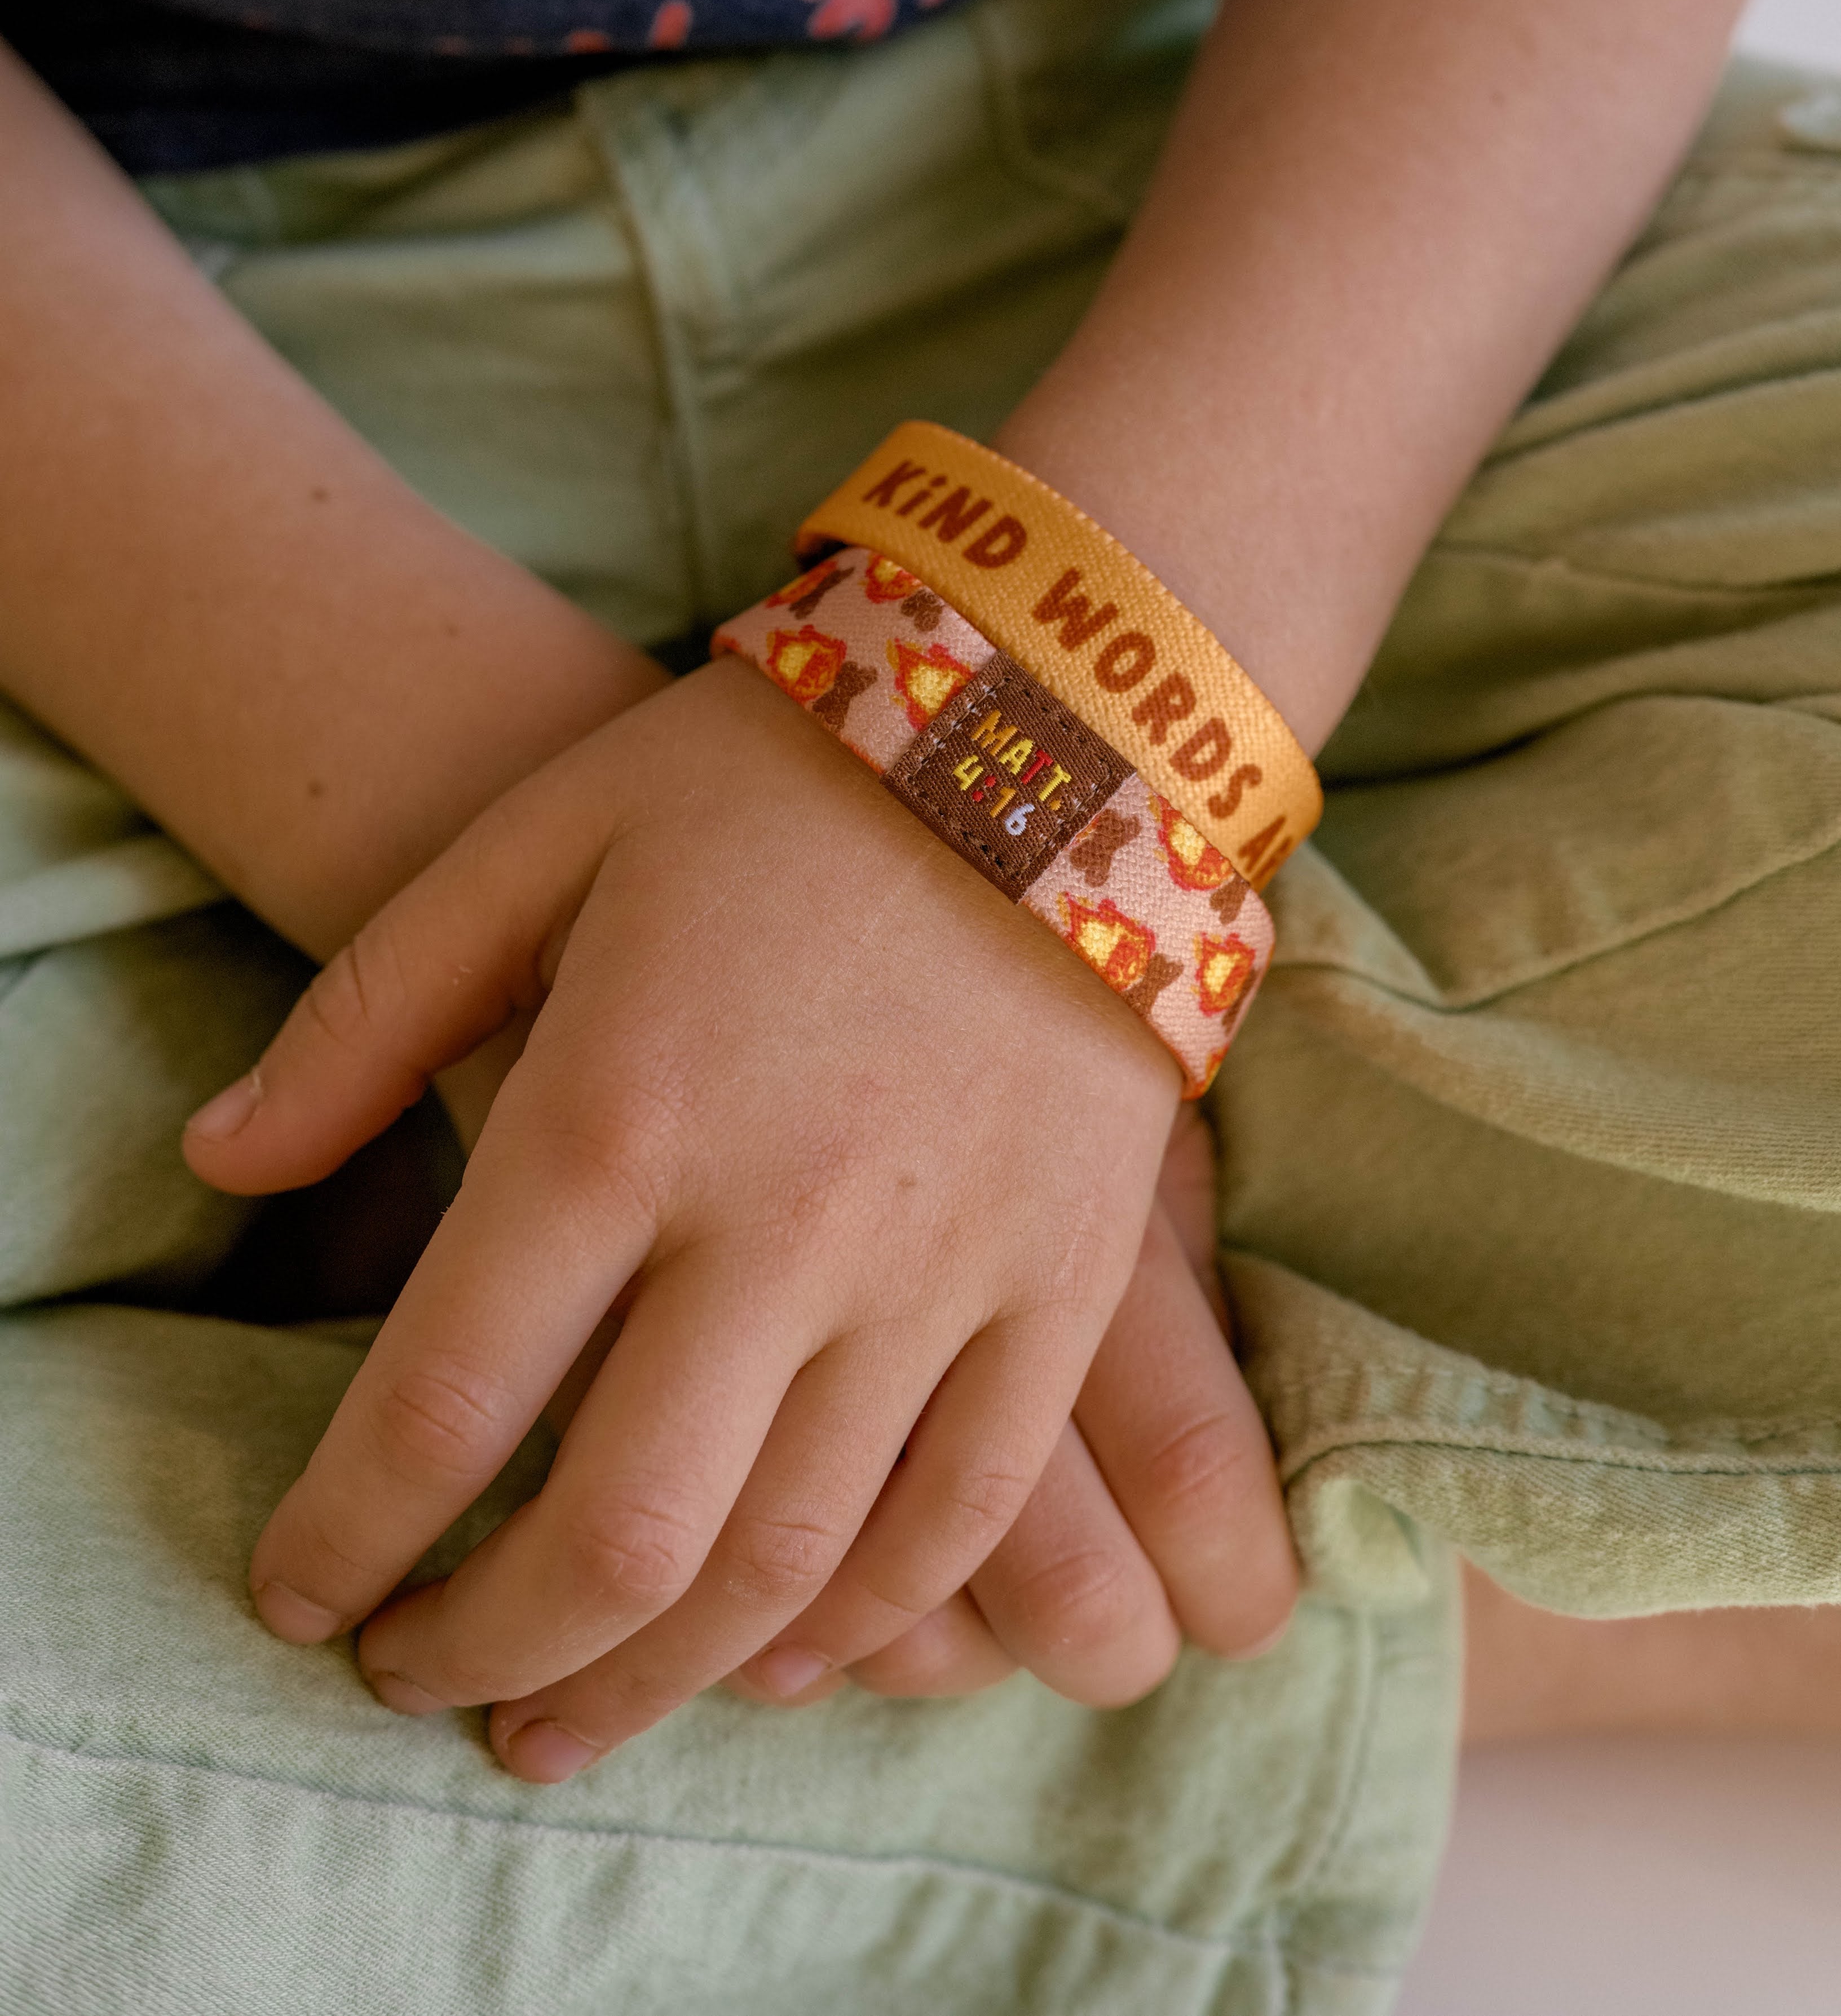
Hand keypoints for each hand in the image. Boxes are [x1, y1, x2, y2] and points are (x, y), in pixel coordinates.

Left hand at [185, 659, 1184, 1779]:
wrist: (1058, 714)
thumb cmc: (769, 771)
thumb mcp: (537, 839)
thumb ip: (368, 1014)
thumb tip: (220, 1160)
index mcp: (616, 1109)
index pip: (437, 1409)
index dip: (343, 1540)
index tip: (298, 1598)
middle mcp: (779, 1220)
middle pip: (612, 1539)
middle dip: (485, 1652)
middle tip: (420, 1683)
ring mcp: (942, 1264)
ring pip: (787, 1567)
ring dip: (653, 1678)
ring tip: (565, 1716)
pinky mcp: (1062, 1278)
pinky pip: (965, 1514)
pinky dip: (861, 1624)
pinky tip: (775, 1657)